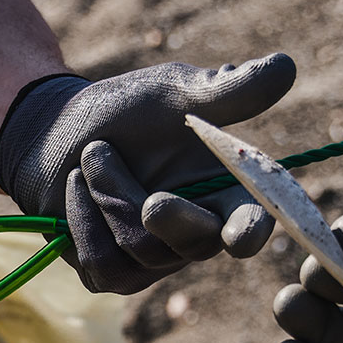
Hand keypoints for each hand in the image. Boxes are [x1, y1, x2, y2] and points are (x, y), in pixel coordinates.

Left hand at [0, 55, 295, 293]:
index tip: (243, 237)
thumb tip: (285, 67)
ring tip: (94, 154)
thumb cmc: (127, 111)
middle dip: (170, 218)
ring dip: (110, 193)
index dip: (251, 232)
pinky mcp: (111, 274)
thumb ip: (226, 90)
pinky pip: (101, 261)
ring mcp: (154, 261)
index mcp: (226, 193)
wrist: (58, 133)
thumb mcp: (175, 92)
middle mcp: (197, 234)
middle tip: (151, 199)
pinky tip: (77, 186)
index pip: (252, 223)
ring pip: (141, 247)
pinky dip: (83, 216)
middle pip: (197, 245)